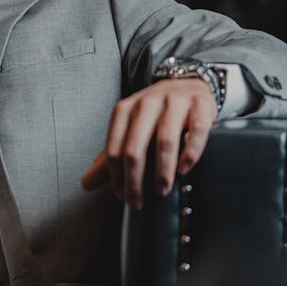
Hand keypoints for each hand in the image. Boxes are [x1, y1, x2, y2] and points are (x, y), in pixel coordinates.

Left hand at [81, 78, 217, 209]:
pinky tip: (184, 169)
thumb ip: (107, 158)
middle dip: (135, 180)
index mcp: (125, 110)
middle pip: (135, 148)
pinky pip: (196, 131)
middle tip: (138, 202)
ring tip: (161, 190)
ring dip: (162, 171)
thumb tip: (86, 184)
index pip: (114, 149)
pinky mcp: (200, 106)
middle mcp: (147, 104)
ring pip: (165, 141)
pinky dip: (189, 153)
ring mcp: (175, 103)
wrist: (187, 84)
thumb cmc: (154, 114)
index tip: (122, 196)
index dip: (116, 177)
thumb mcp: (128, 130)